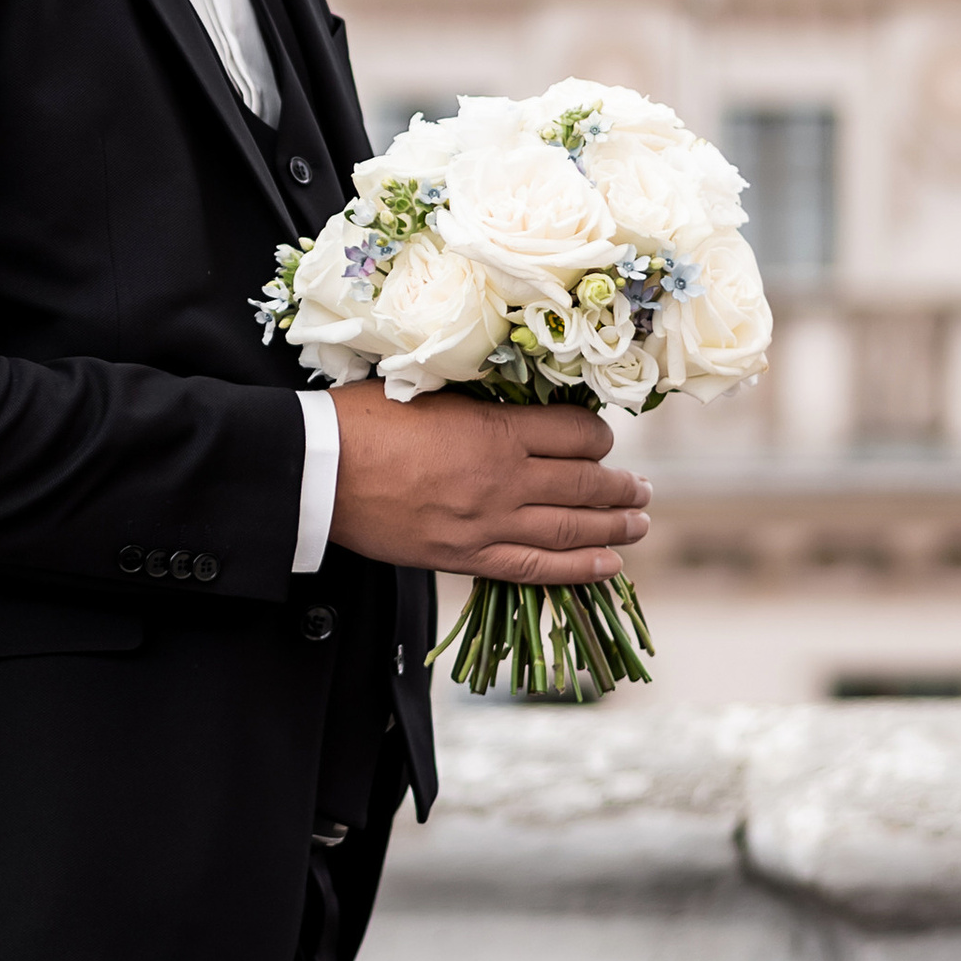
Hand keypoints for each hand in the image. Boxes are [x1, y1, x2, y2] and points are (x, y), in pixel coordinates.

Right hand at [328, 381, 651, 585]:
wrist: (317, 472)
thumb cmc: (363, 420)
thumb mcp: (430, 391)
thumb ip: (481, 404)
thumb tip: (519, 405)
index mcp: (494, 430)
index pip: (575, 434)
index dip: (600, 437)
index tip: (604, 439)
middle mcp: (502, 480)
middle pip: (584, 484)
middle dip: (622, 487)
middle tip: (643, 489)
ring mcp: (486, 524)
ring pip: (570, 529)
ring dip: (615, 526)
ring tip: (640, 522)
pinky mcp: (465, 557)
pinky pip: (536, 569)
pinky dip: (579, 569)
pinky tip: (609, 565)